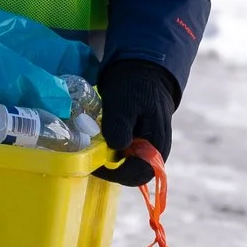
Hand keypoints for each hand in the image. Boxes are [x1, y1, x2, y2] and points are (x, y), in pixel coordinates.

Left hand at [93, 59, 177, 186]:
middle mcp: (155, 152)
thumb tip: (116, 149)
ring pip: (127, 166)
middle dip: (109, 169)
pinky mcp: (138, 144)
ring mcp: (147, 149)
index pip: (137, 174)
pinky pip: (124, 155)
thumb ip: (120, 127)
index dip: (114, 174)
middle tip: (89, 157)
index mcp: (157, 145)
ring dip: (108, 161)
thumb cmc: (135, 87)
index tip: (93, 165)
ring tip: (93, 147)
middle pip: (132, 174)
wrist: (142, 72)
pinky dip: (110, 152)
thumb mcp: (123, 103)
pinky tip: (100, 140)